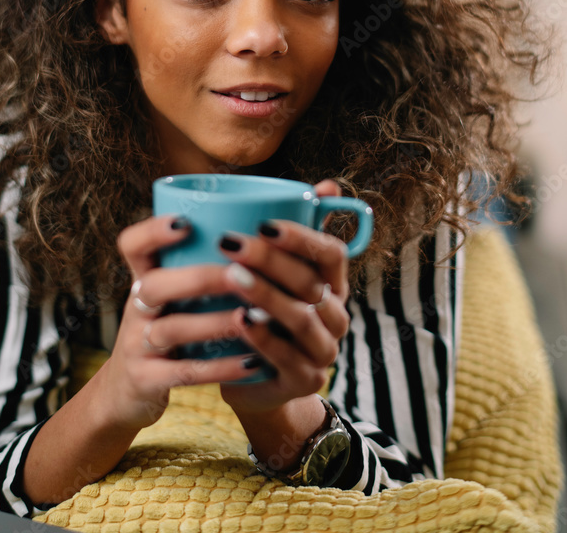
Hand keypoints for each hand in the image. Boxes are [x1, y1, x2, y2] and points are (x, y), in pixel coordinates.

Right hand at [99, 214, 266, 432]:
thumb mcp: (166, 300)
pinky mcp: (145, 381)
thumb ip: (195, 270)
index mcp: (142, 280)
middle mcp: (134, 309)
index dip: (152, 231)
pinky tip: (253, 362)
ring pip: (173, 330)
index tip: (186, 222)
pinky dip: (221, 368)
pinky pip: (185, 372)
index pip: (132, 246)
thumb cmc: (162, 332)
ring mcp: (136, 346)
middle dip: (199, 278)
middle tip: (240, 273)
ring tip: (257, 317)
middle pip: (154, 285)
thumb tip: (254, 235)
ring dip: (217, 323)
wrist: (124, 394)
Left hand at [219, 179, 351, 416]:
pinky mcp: (304, 381)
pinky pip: (287, 357)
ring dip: (266, 295)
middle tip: (230, 242)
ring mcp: (323, 351)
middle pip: (310, 283)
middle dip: (270, 261)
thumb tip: (327, 185)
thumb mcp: (277, 274)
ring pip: (301, 319)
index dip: (302, 237)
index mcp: (333, 284)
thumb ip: (293, 232)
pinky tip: (238, 319)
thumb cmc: (264, 313)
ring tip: (231, 276)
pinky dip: (262, 337)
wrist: (256, 380)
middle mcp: (336, 316)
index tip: (263, 224)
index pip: (331, 253)